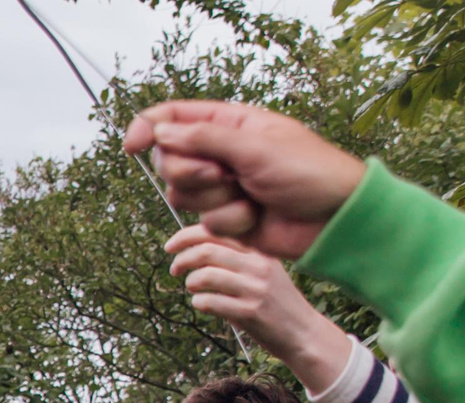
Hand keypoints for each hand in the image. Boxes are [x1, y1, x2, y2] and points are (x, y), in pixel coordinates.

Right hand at [123, 100, 365, 256]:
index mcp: (230, 124)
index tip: (133, 145)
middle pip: (170, 160)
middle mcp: (220, 152)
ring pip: (182, 194)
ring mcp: (221, 185)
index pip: (174, 118)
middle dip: (191, 172)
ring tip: (249, 195)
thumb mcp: (257, 148)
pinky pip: (204, 220)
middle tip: (224, 174)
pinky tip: (256, 216)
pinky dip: (229, 221)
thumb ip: (206, 139)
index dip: (148, 128)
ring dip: (214, 199)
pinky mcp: (224, 216)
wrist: (331, 219)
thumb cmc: (308, 172)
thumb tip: (161, 132)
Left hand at [164, 226, 351, 387]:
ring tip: (193, 289)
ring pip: (205, 276)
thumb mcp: (263, 271)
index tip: (170, 247)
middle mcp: (258, 266)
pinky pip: (210, 302)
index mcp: (260, 251)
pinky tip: (202, 304)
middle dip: (182, 259)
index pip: (217, 231)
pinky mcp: (250, 312)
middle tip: (175, 269)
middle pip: (207, 251)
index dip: (186, 236)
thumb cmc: (274, 301)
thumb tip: (195, 247)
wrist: (302, 332)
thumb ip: (237, 258)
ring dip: (190, 282)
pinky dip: (198, 302)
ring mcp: (255, 289)